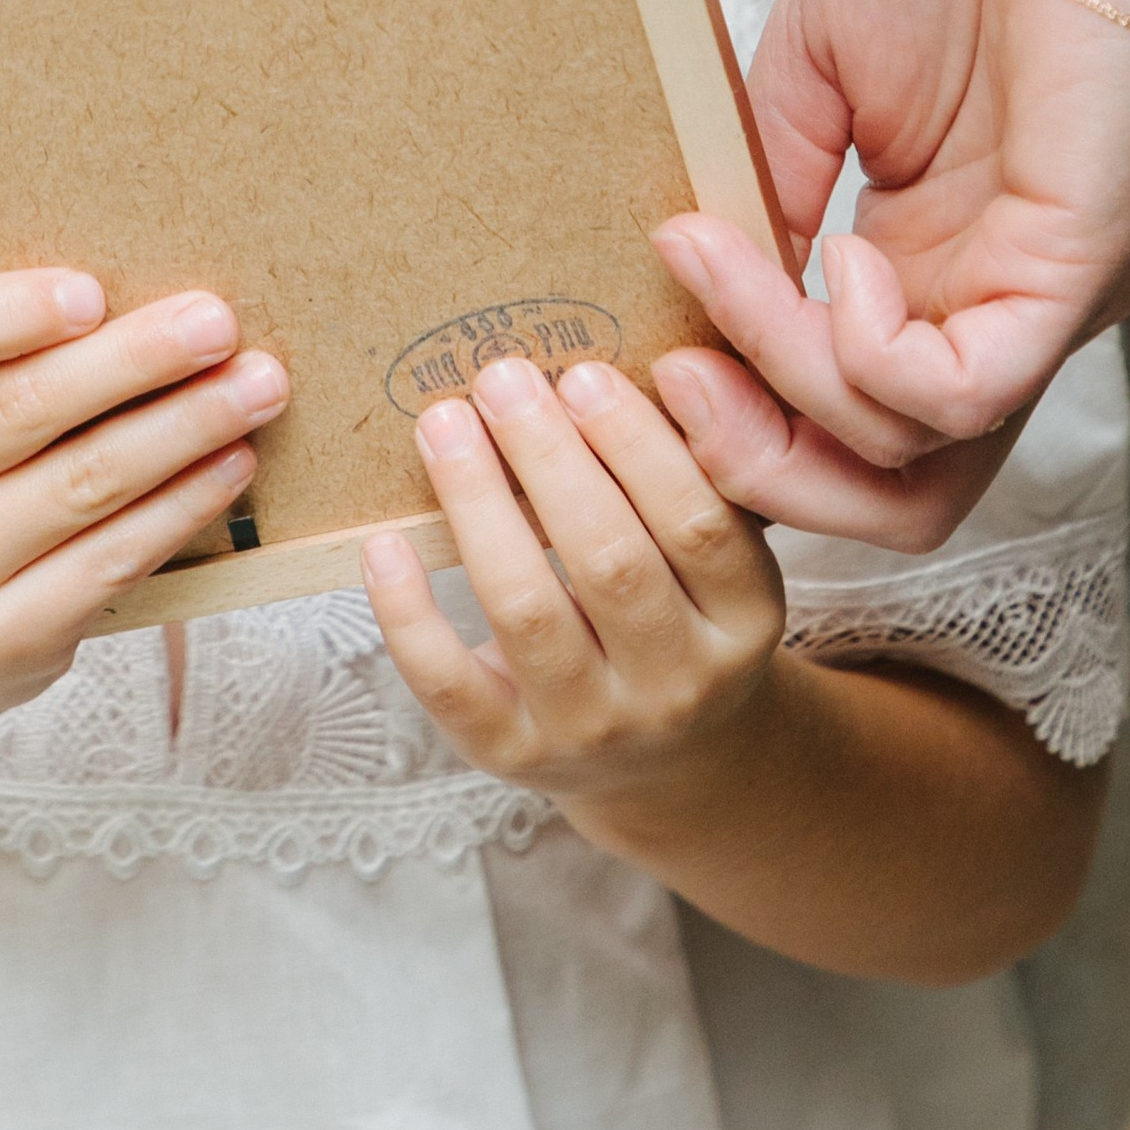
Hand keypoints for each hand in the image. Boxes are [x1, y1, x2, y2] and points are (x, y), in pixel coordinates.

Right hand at [0, 271, 287, 741]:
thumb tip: (140, 295)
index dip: (6, 313)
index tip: (93, 290)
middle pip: (21, 408)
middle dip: (136, 359)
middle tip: (216, 321)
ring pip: (84, 481)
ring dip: (185, 425)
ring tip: (255, 384)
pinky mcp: (1, 638)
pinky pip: (113, 556)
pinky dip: (183, 502)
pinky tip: (231, 462)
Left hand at [361, 352, 783, 824]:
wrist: (667, 764)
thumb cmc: (677, 616)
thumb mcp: (718, 559)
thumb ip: (694, 470)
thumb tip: (654, 365)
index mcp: (744, 621)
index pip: (699, 526)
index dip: (640, 446)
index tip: (583, 375)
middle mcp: (678, 684)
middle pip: (610, 563)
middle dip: (548, 458)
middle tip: (501, 378)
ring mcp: (594, 730)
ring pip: (528, 612)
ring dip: (479, 505)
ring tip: (444, 426)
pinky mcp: (512, 755)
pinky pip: (451, 683)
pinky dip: (409, 612)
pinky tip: (384, 543)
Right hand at [645, 0, 1129, 543]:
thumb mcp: (811, 72)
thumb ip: (763, 182)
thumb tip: (694, 276)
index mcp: (929, 259)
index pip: (833, 418)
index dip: (728, 414)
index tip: (632, 344)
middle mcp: (988, 305)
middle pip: (881, 494)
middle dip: (749, 463)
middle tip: (661, 380)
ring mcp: (1035, 302)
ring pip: (906, 465)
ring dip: (779, 384)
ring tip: (716, 267)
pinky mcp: (1074, 278)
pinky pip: (956, 397)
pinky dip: (863, 357)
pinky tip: (835, 254)